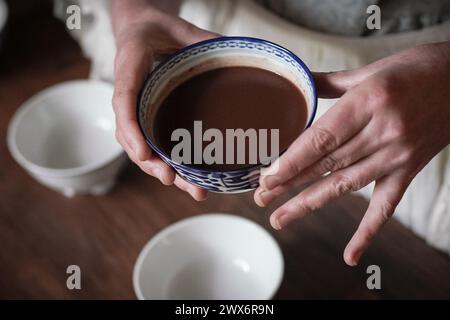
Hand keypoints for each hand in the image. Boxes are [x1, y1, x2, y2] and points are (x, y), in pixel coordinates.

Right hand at [111, 0, 216, 199]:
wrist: (141, 30)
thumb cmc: (155, 27)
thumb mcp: (177, 26)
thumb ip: (201, 39)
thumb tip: (235, 51)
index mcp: (129, 70)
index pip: (124, 103)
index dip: (132, 131)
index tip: (145, 154)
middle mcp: (129, 97)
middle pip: (132, 137)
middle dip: (152, 163)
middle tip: (171, 179)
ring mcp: (138, 111)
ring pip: (143, 148)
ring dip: (165, 171)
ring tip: (194, 191)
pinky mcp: (149, 118)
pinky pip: (153, 144)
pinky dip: (169, 164)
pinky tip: (191, 179)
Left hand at [254, 42, 449, 265]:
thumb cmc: (414, 70)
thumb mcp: (369, 71)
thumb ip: (329, 83)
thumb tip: (297, 82)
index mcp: (368, 102)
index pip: (321, 139)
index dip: (291, 161)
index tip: (267, 176)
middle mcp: (382, 132)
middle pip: (327, 165)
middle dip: (290, 183)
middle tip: (261, 198)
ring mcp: (398, 155)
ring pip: (346, 185)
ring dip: (310, 203)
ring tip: (281, 218)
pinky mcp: (410, 170)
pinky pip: (386, 206)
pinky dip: (367, 232)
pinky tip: (350, 255)